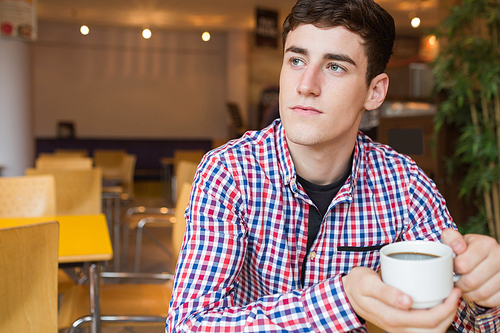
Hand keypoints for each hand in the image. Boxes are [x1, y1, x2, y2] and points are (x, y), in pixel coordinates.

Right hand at [342, 267, 460, 331]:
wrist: (346, 293)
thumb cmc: (358, 284)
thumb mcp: (367, 283)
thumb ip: (386, 293)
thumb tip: (407, 302)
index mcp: (390, 316)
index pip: (426, 321)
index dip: (444, 309)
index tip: (452, 290)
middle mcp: (396, 327)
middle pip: (432, 330)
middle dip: (449, 313)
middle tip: (455, 293)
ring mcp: (398, 329)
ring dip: (445, 319)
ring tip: (450, 300)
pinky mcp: (400, 326)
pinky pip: (424, 330)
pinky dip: (436, 321)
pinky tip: (439, 307)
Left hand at [442, 229, 499, 307]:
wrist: (486, 258)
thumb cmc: (467, 250)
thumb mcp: (457, 240)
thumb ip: (451, 239)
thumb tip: (458, 247)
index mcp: (486, 244)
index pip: (463, 264)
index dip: (453, 270)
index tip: (453, 268)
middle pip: (471, 281)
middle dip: (459, 284)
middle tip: (456, 282)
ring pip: (481, 293)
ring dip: (468, 294)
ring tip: (463, 288)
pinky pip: (491, 301)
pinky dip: (480, 300)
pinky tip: (475, 291)